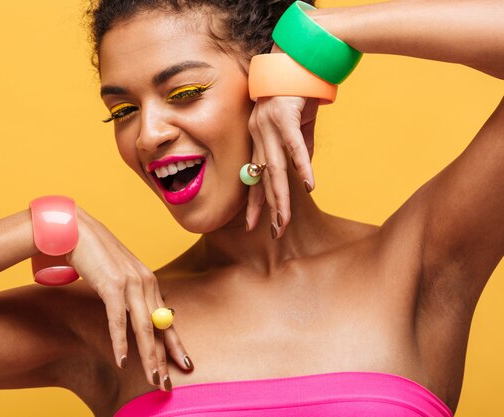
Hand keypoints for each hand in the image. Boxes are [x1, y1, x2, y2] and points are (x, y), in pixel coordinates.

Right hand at [66, 208, 190, 389]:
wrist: (76, 229)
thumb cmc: (95, 253)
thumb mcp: (119, 274)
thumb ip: (132, 292)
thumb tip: (140, 312)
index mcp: (149, 280)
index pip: (166, 318)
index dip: (175, 343)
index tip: (183, 363)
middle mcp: (145, 281)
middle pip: (159, 327)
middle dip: (165, 358)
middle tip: (168, 383)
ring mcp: (131, 283)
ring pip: (144, 327)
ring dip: (148, 356)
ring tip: (153, 379)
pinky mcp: (112, 285)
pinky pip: (118, 320)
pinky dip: (121, 341)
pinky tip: (123, 360)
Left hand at [246, 94, 316, 237]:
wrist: (300, 55)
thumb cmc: (299, 90)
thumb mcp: (298, 125)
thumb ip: (298, 149)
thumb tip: (303, 175)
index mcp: (258, 136)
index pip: (254, 175)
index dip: (254, 201)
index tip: (251, 225)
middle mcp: (258, 132)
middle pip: (263, 177)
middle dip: (267, 208)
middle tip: (272, 232)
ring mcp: (269, 123)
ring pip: (275, 167)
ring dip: (280, 196)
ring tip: (283, 220)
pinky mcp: (284, 113)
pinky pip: (293, 145)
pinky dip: (302, 166)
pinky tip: (308, 185)